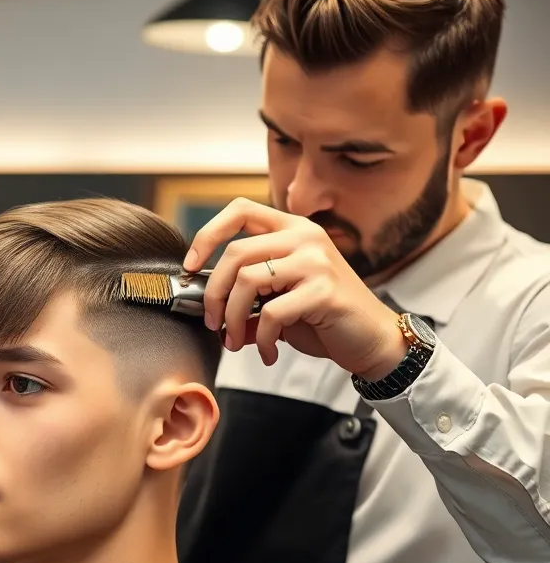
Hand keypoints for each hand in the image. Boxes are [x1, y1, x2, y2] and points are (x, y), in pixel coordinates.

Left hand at [183, 198, 406, 379]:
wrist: (372, 339)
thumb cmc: (323, 317)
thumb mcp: (280, 298)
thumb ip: (248, 294)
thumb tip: (207, 306)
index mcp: (293, 229)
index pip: (240, 210)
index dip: (207, 235)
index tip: (191, 266)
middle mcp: (305, 237)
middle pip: (235, 253)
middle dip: (214, 294)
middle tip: (214, 323)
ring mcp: (316, 261)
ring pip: (247, 281)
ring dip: (233, 319)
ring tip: (237, 342)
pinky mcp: (324, 291)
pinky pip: (272, 313)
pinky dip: (261, 339)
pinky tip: (267, 352)